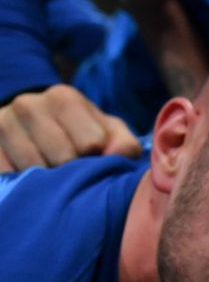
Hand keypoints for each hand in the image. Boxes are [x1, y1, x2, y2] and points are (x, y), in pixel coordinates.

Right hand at [0, 84, 140, 171]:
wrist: (31, 125)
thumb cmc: (80, 132)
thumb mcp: (107, 131)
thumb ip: (124, 143)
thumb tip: (118, 156)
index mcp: (64, 97)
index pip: (91, 142)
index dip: (96, 157)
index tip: (92, 157)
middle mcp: (29, 105)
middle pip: (62, 157)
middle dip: (72, 170)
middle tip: (71, 169)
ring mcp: (3, 123)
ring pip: (34, 170)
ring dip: (48, 181)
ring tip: (52, 173)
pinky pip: (8, 176)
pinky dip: (24, 184)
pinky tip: (30, 177)